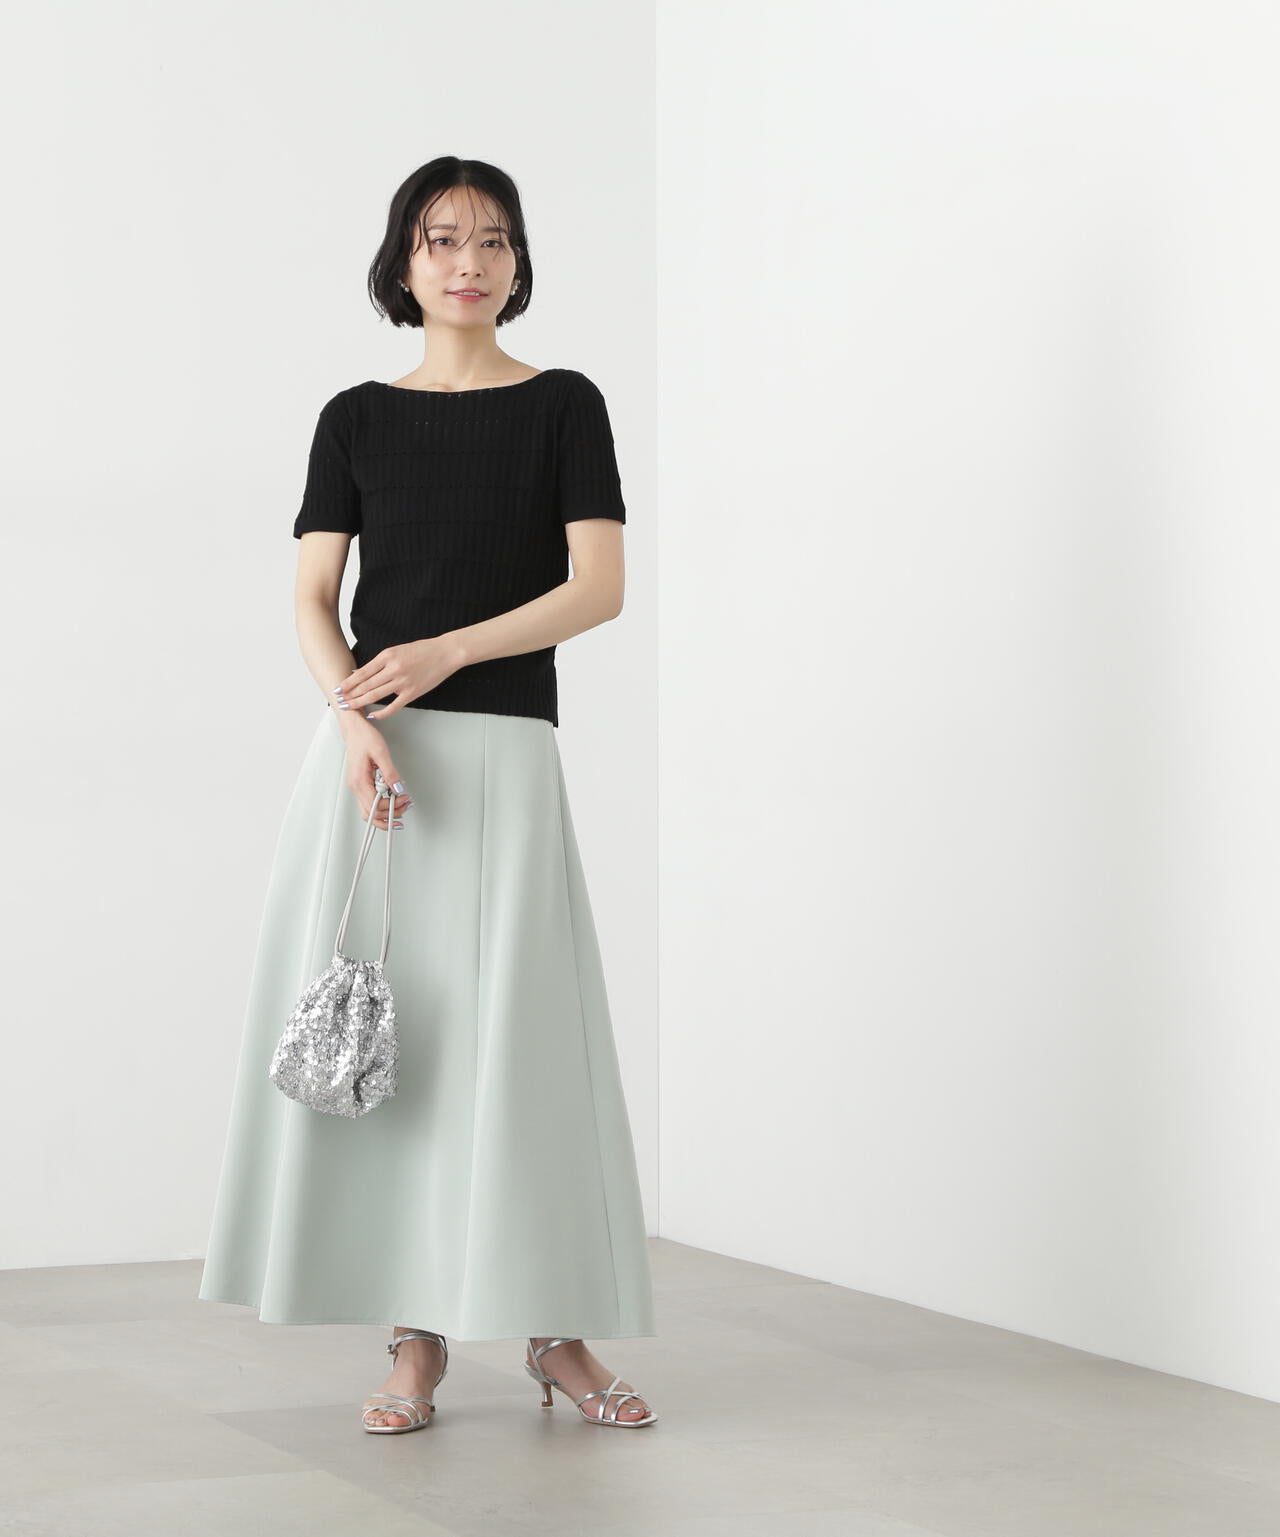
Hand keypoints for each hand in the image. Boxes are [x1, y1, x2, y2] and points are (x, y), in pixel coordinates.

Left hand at [333, 636, 466, 719]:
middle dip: (349, 694)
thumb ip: (379, 662)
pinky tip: (372, 715)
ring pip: (375, 696)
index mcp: (387, 656)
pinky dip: (382, 712)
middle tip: (338, 701)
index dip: (348, 683)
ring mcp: (403, 682)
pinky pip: (393, 706)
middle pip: (365, 686)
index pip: (362, 672)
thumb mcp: (397, 650)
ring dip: (359, 703)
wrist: (445, 653)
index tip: (338, 688)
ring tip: (348, 707)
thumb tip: (360, 673)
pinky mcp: (412, 693)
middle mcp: (393, 669)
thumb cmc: (422, 650)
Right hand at [345, 737, 412, 829]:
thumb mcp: (381, 753)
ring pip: (369, 812)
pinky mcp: (361, 784)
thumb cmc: (364, 738)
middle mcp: (356, 786)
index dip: (392, 806)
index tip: (404, 798)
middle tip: (405, 806)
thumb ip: (390, 773)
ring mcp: (357, 787)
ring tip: (400, 807)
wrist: (354, 730)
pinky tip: (391, 802)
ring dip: (385, 814)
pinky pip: (369, 803)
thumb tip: (398, 788)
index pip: (376, 805)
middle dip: (390, 814)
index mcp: (359, 781)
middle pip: (371, 814)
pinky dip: (380, 807)